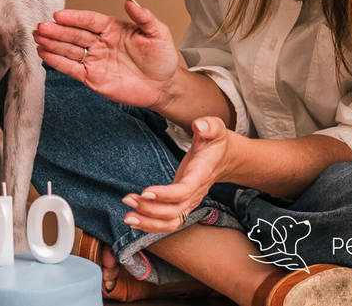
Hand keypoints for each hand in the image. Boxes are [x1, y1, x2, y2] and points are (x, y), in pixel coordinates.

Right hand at [34, 0, 179, 108]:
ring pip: (69, 50)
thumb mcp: (157, 33)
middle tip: (41, 27)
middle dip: (57, 31)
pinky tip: (44, 54)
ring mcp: (95, 60)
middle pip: (74, 34)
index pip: (89, 20)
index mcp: (113, 28)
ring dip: (52, 44)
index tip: (58, 15)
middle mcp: (100, 42)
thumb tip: (129, 0)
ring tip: (37, 38)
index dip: (74, 17)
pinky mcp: (92, 77)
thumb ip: (143, 17)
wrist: (164, 86)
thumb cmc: (162, 58)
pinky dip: (57, 61)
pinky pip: (71, 68)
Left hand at [122, 116, 234, 232]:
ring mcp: (189, 201)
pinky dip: (150, 225)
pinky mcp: (181, 204)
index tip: (145, 192)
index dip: (165, 194)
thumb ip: (209, 126)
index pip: (184, 190)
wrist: (223, 158)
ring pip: (170, 221)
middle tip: (127, 200)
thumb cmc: (215, 143)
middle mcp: (195, 193)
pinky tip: (134, 219)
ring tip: (127, 214)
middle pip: (174, 211)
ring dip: (148, 222)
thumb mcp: (215, 129)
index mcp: (201, 175)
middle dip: (150, 210)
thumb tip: (200, 126)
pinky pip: (167, 221)